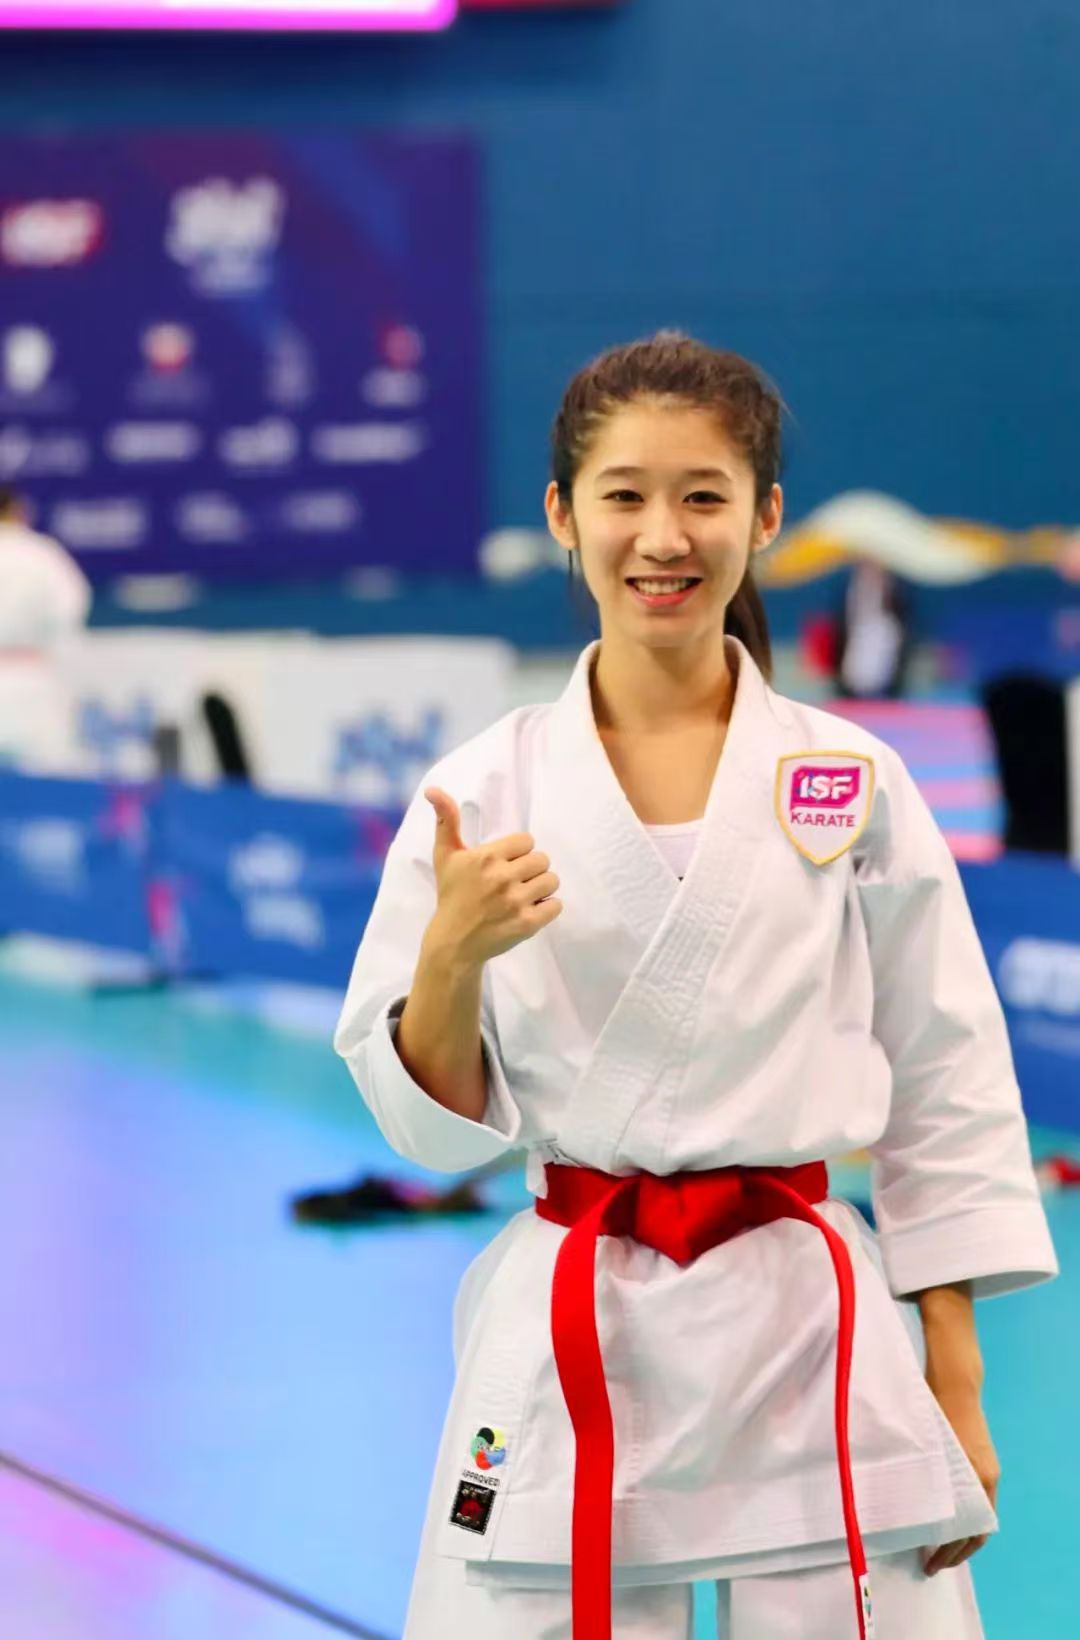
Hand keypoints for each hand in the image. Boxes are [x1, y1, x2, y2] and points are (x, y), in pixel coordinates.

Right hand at [423, 787, 562, 965]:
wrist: (453, 942)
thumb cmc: (451, 895)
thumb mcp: (445, 856)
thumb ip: (446, 820)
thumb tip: (433, 789)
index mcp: (486, 857)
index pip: (527, 841)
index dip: (519, 853)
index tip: (505, 864)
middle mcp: (502, 878)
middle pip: (542, 859)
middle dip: (531, 869)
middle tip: (514, 882)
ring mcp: (515, 902)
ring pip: (552, 880)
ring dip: (542, 888)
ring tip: (523, 895)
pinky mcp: (526, 924)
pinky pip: (556, 905)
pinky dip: (547, 908)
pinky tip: (529, 910)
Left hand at [922, 1371, 999, 1575]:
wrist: (954, 1381)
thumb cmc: (936, 1409)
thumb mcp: (928, 1447)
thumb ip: (924, 1477)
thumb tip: (907, 1510)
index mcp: (975, 1479)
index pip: (972, 1532)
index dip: (952, 1553)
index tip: (931, 1563)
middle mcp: (985, 1478)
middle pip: (976, 1529)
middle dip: (955, 1552)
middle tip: (931, 1566)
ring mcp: (985, 1469)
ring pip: (976, 1515)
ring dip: (959, 1536)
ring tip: (936, 1551)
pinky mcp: (980, 1460)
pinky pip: (976, 1499)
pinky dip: (963, 1516)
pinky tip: (944, 1520)